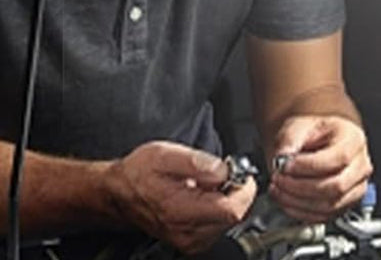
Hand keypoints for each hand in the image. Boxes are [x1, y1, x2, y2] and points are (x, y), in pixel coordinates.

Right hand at [102, 141, 255, 254]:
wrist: (119, 192)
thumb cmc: (139, 174)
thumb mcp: (165, 155)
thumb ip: (198, 162)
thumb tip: (224, 171)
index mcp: (180, 211)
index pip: (232, 210)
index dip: (244, 190)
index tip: (241, 175)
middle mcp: (186, 233)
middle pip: (234, 217)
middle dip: (235, 193)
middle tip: (220, 176)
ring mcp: (189, 241)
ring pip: (228, 223)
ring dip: (226, 202)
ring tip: (207, 186)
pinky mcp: (191, 242)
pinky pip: (218, 227)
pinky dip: (218, 211)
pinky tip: (204, 198)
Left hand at [269, 115, 372, 222]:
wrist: (315, 143)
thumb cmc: (312, 134)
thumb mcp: (298, 126)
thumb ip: (290, 140)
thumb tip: (282, 158)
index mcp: (354, 139)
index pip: (338, 158)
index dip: (308, 166)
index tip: (285, 165)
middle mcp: (360, 165)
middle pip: (336, 186)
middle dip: (300, 186)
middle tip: (278, 179)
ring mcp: (356, 187)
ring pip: (330, 205)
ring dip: (298, 201)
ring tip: (278, 190)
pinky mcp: (346, 204)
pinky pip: (325, 216)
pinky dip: (301, 212)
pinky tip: (286, 201)